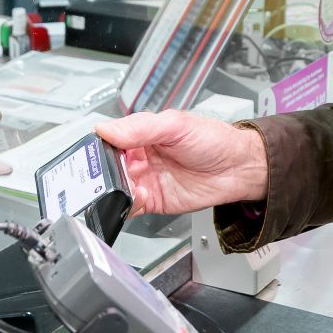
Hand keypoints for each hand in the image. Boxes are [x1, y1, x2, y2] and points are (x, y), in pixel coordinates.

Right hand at [95, 111, 267, 216]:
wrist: (237, 169)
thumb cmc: (213, 140)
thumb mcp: (176, 125)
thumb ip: (140, 127)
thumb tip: (106, 128)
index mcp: (140, 134)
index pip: (108, 140)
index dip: (99, 148)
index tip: (95, 154)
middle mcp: (139, 157)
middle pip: (107, 167)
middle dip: (103, 173)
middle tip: (106, 174)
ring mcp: (145, 180)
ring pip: (116, 188)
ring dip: (114, 190)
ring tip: (124, 186)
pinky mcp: (153, 201)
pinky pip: (130, 206)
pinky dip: (127, 206)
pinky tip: (137, 199)